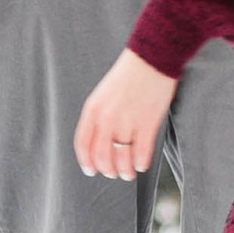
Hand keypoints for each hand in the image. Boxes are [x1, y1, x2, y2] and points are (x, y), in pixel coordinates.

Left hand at [75, 47, 178, 182]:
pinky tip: (141, 164)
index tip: (91, 170)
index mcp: (93, 109)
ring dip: (124, 171)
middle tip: (113, 173)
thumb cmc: (129, 75)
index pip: (82, 144)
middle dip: (107, 170)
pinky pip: (141, 153)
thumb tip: (99, 142)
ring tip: (129, 172)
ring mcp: (127, 121)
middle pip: (101, 156)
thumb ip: (98, 116)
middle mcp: (107, 117)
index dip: (86, 162)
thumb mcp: (103, 94)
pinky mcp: (148, 123)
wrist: (151, 59)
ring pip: (121, 159)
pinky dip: (140, 163)